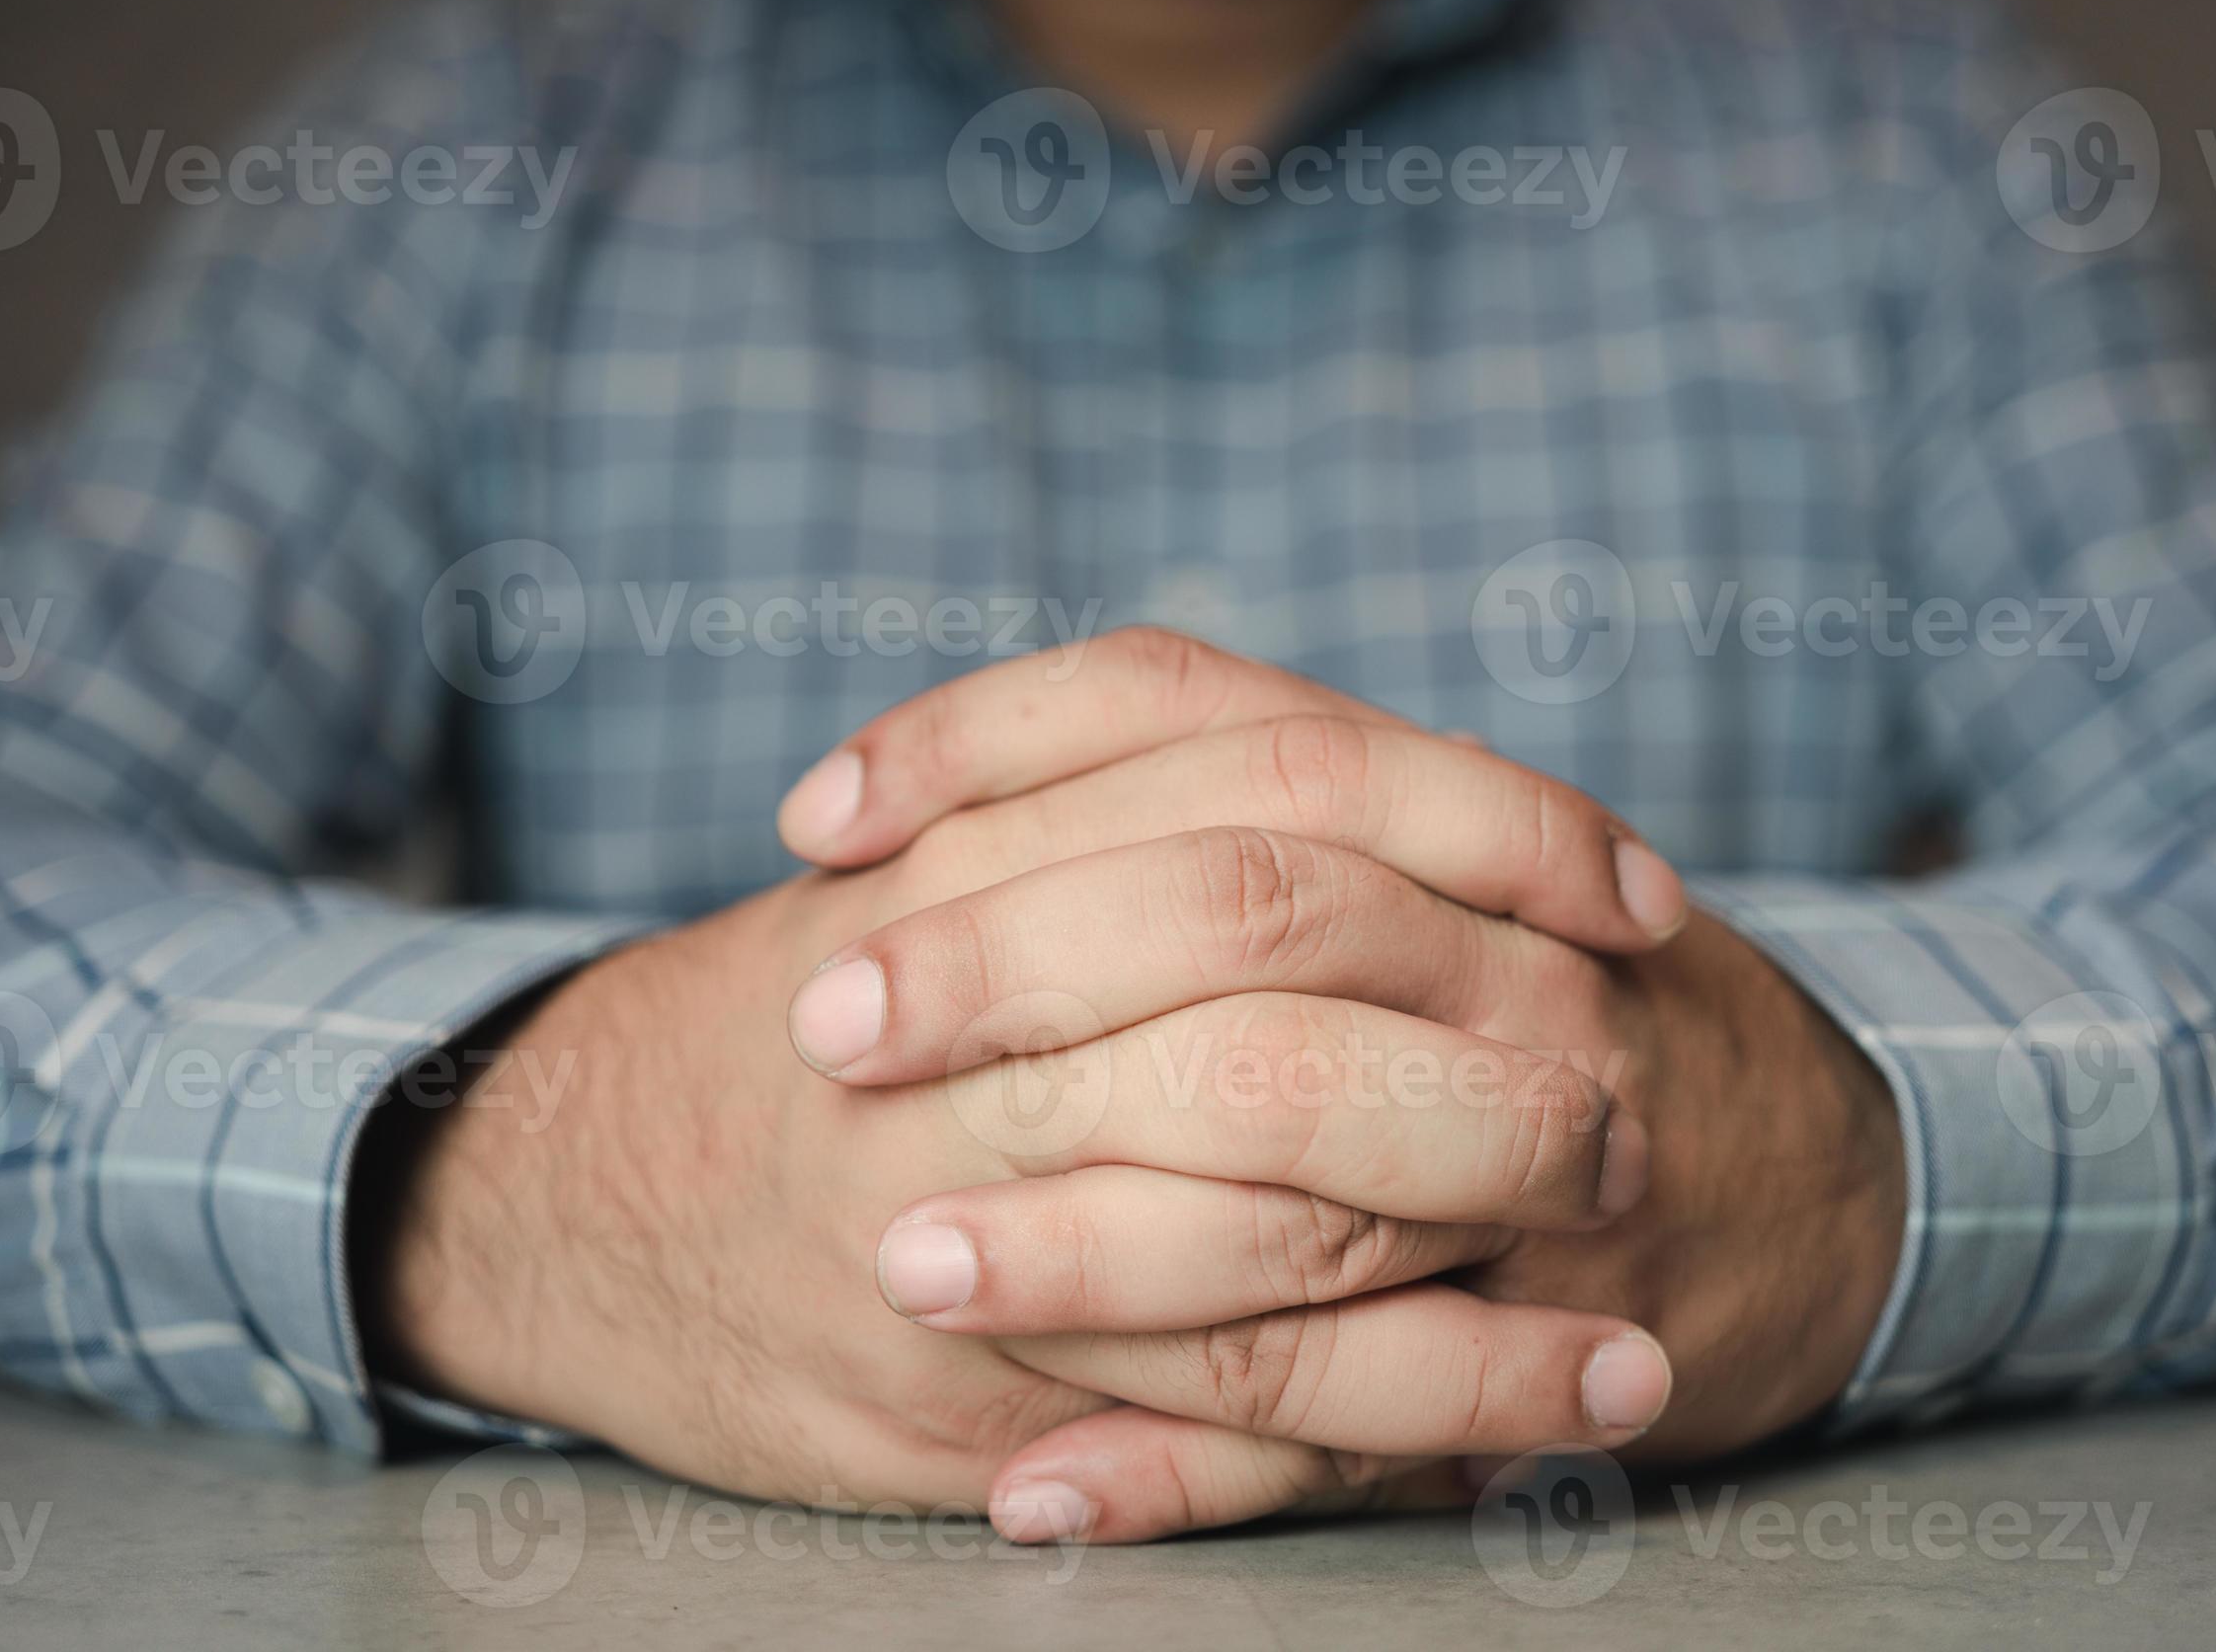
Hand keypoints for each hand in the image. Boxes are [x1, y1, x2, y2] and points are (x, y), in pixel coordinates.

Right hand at [356, 629, 1690, 1528]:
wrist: (569, 1183)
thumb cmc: (804, 1016)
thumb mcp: (938, 860)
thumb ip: (1114, 798)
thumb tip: (1383, 790)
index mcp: (996, 851)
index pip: (1295, 788)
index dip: (1500, 831)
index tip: (1636, 895)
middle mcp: (985, 1025)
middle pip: (1300, 990)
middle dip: (1500, 1074)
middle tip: (1634, 1107)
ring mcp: (972, 1215)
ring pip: (1287, 1240)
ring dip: (1496, 1294)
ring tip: (1647, 1325)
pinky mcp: (961, 1395)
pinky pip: (1231, 1417)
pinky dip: (1418, 1424)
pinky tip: (1548, 1426)